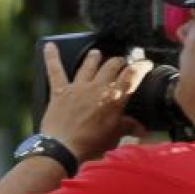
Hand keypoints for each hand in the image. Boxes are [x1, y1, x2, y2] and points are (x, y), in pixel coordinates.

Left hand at [38, 43, 151, 161]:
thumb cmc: (90, 144)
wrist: (63, 147)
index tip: (145, 64)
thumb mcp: (114, 136)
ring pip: (88, 65)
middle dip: (118, 62)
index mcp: (114, 98)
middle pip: (111, 66)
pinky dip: (52, 57)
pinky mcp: (60, 91)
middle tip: (121, 62)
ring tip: (96, 53)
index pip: (132, 76)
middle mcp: (97, 88)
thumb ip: (127, 127)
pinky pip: (55, 70)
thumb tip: (140, 128)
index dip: (141, 67)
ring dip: (94, 58)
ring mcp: (77, 88)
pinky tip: (49, 46)